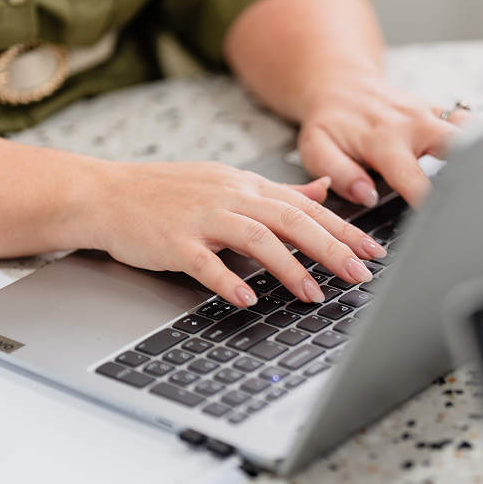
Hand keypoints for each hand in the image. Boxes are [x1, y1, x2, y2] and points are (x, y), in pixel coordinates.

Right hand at [84, 162, 386, 307]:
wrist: (108, 193)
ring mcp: (202, 217)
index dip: (344, 229)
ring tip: (313, 294)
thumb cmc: (169, 193)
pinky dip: (227, 280)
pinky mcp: (173, 240)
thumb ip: (278, 191)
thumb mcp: (230, 183)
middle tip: (360, 274)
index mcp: (248, 186)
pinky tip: (247, 300)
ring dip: (288, 267)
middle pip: (291, 220)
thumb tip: (323, 190)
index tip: (374, 251)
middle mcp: (230, 196)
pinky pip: (204, 261)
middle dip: (331, 248)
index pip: (306, 206)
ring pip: (255, 238)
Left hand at [297, 72, 472, 207]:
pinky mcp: (439, 110)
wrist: (339, 84)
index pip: (413, 177)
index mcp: (383, 140)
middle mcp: (412, 124)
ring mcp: (430, 115)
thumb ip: (339, 173)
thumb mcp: (317, 148)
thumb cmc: (330, 122)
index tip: (440, 221)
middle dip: (472, 171)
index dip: (428, 201)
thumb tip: (366, 195)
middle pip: (455, 145)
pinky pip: (470, 120)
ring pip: (470, 129)